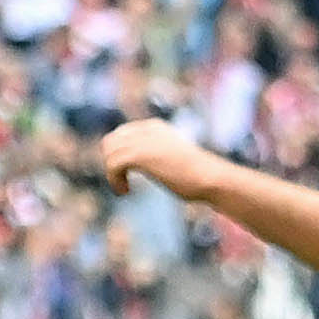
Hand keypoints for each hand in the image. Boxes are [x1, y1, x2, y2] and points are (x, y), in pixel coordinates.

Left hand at [101, 119, 226, 200]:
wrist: (209, 178)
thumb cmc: (196, 175)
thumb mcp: (171, 157)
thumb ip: (154, 153)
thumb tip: (134, 161)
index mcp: (155, 127)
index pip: (119, 134)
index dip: (116, 156)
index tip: (126, 174)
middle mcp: (148, 129)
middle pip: (110, 141)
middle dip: (111, 163)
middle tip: (122, 180)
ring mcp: (144, 141)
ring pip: (109, 153)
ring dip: (112, 175)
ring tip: (125, 188)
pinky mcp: (141, 155)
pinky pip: (112, 165)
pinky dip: (114, 181)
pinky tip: (125, 191)